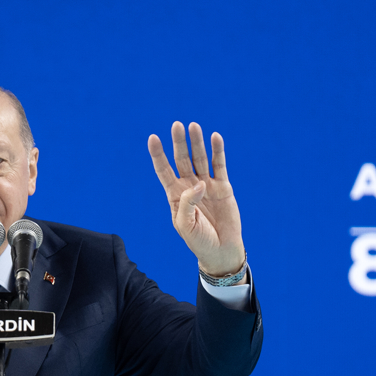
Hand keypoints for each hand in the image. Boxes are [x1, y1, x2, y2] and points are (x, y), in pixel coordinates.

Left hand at [147, 121, 244, 276]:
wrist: (220, 251)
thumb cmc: (198, 241)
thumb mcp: (185, 225)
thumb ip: (187, 203)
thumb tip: (200, 183)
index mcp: (174, 195)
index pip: (163, 170)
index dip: (158, 155)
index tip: (152, 138)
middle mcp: (189, 186)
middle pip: (181, 159)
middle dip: (179, 143)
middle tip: (177, 125)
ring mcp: (206, 185)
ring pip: (200, 159)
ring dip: (197, 142)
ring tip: (194, 126)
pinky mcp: (223, 187)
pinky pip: (219, 165)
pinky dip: (218, 151)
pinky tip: (215, 137)